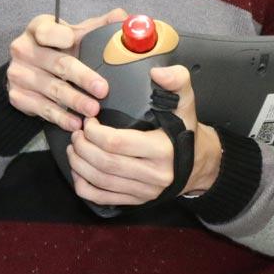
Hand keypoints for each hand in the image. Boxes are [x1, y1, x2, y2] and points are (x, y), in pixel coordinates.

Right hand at [4, 8, 126, 131]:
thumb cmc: (57, 49)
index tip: (73, 40)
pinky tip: (75, 123)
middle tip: (102, 89)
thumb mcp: (75, 33)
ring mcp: (18, 74)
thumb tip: (123, 17)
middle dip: (82, 77)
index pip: (46, 30)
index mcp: (37, 29)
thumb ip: (98, 26)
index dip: (59, 35)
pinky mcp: (17, 96)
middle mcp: (23, 50)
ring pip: (52, 89)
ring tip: (93, 110)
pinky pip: (43, 109)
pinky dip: (61, 117)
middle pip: (58, 64)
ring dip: (75, 101)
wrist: (30, 70)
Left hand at [66, 64, 219, 205]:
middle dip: (83, 146)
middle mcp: (153, 174)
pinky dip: (84, 186)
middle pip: (104, 163)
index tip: (89, 120)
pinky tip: (79, 171)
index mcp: (162, 150)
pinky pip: (102, 198)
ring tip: (74, 147)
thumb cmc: (187, 132)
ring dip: (79, 164)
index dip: (94, 132)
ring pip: (100, 181)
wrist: (199, 165)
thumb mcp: (187, 103)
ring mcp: (144, 191)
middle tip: (77, 132)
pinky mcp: (137, 200)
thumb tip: (157, 72)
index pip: (116, 143)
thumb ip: (177, 81)